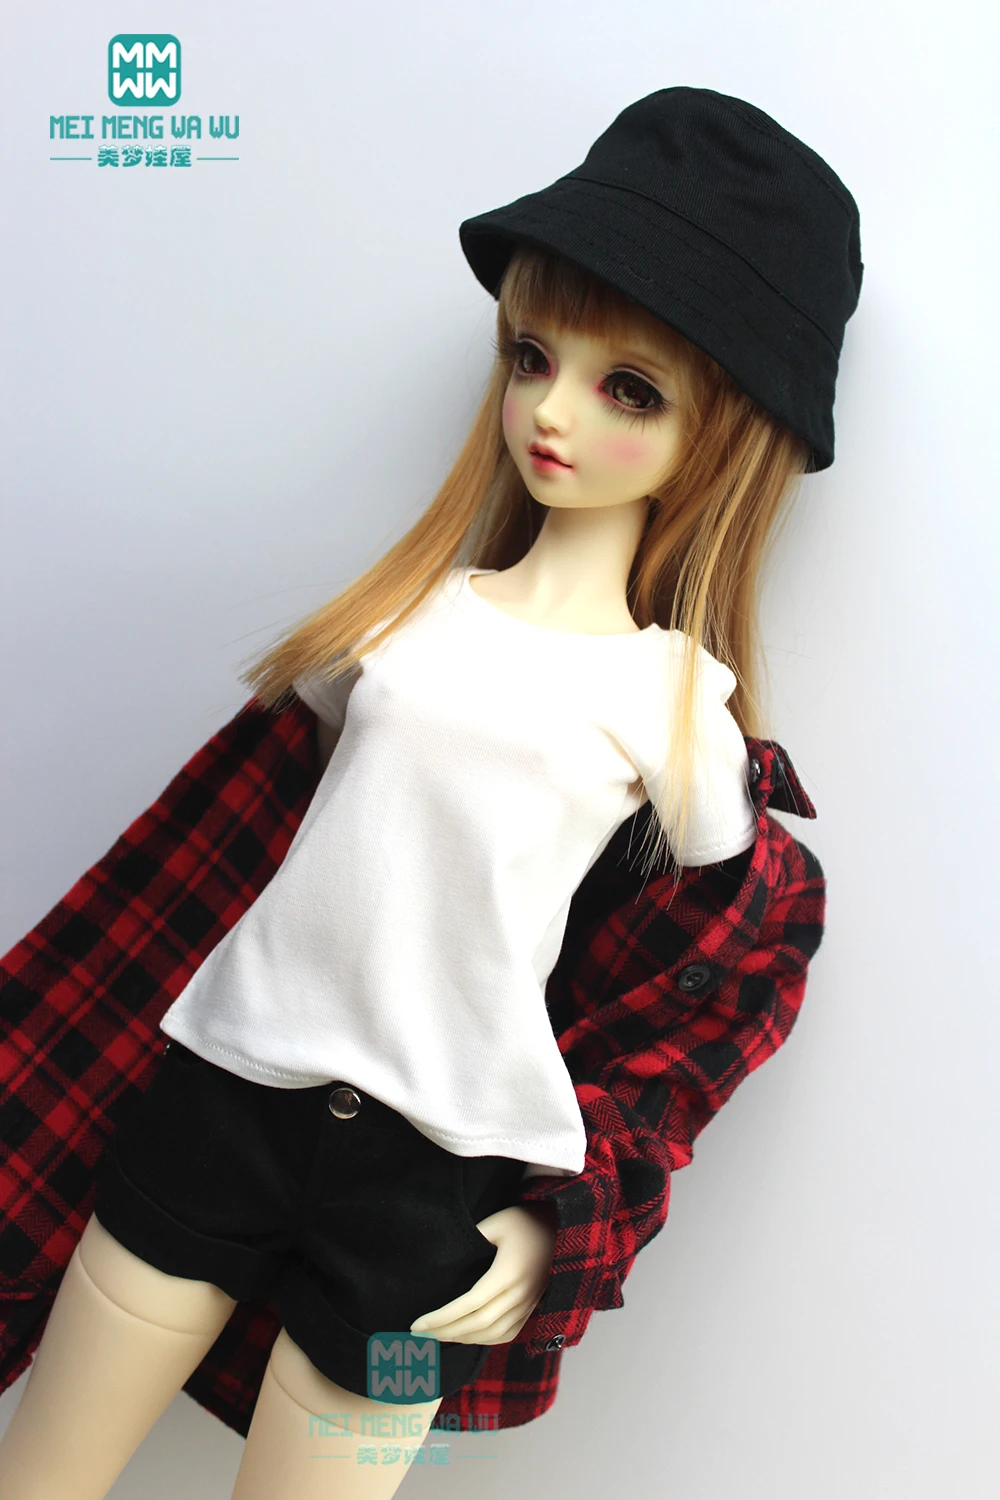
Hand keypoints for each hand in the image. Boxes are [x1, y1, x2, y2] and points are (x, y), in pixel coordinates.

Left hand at [409, 1202, 556, 1345]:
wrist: (561, 1228)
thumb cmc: (525, 1221)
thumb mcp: (497, 1221)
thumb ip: (474, 1236)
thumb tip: (447, 1253)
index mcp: (508, 1273)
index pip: (469, 1304)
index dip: (442, 1318)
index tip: (417, 1324)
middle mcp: (519, 1294)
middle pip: (478, 1324)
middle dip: (445, 1332)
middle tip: (419, 1336)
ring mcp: (528, 1304)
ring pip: (493, 1334)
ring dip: (462, 1339)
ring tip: (437, 1337)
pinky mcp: (532, 1307)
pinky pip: (507, 1334)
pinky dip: (484, 1340)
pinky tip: (466, 1336)